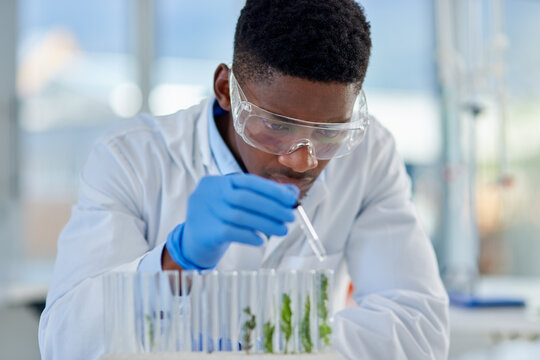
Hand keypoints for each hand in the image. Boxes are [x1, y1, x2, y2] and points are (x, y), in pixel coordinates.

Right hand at [166, 174, 298, 269]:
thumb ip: (262, 196)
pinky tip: (261, 240)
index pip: (248, 181)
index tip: (292, 199)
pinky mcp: (205, 231)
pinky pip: (231, 232)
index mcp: (219, 181)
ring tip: (282, 230)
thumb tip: (292, 193)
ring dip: (266, 223)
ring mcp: (205, 211)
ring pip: (240, 216)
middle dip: (272, 207)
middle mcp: (210, 193)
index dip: (272, 190)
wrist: (193, 242)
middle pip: (245, 198)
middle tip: (290, 217)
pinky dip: (249, 235)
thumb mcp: (238, 204)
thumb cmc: (220, 219)